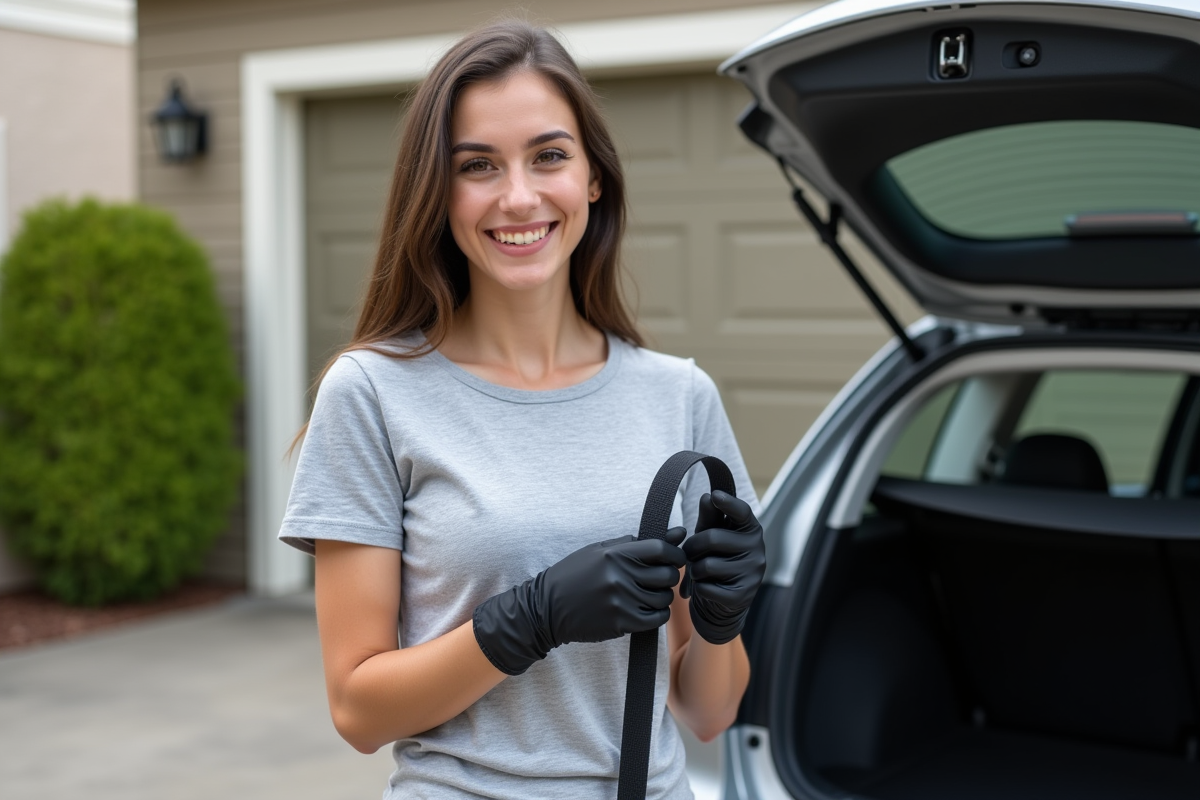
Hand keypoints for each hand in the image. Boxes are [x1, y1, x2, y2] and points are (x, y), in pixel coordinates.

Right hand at [473, 528, 686, 674]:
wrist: (547, 608)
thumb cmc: (576, 574)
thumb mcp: (601, 551)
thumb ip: (639, 542)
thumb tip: (678, 533)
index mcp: (614, 554)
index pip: (662, 550)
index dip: (674, 554)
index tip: (674, 559)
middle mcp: (619, 577)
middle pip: (667, 575)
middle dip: (669, 576)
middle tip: (659, 578)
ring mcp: (620, 601)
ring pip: (663, 598)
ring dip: (662, 596)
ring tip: (648, 594)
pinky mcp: (620, 623)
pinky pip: (656, 619)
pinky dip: (657, 614)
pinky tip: (646, 609)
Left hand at [681, 490, 764, 644]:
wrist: (724, 601)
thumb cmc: (717, 559)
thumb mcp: (712, 535)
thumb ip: (710, 517)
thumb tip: (707, 497)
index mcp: (751, 531)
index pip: (742, 512)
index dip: (728, 503)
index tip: (715, 495)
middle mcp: (757, 550)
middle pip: (712, 539)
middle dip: (692, 546)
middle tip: (687, 553)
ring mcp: (752, 574)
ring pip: (706, 565)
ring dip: (694, 569)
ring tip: (698, 572)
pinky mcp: (742, 596)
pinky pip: (706, 588)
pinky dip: (698, 588)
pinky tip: (705, 587)